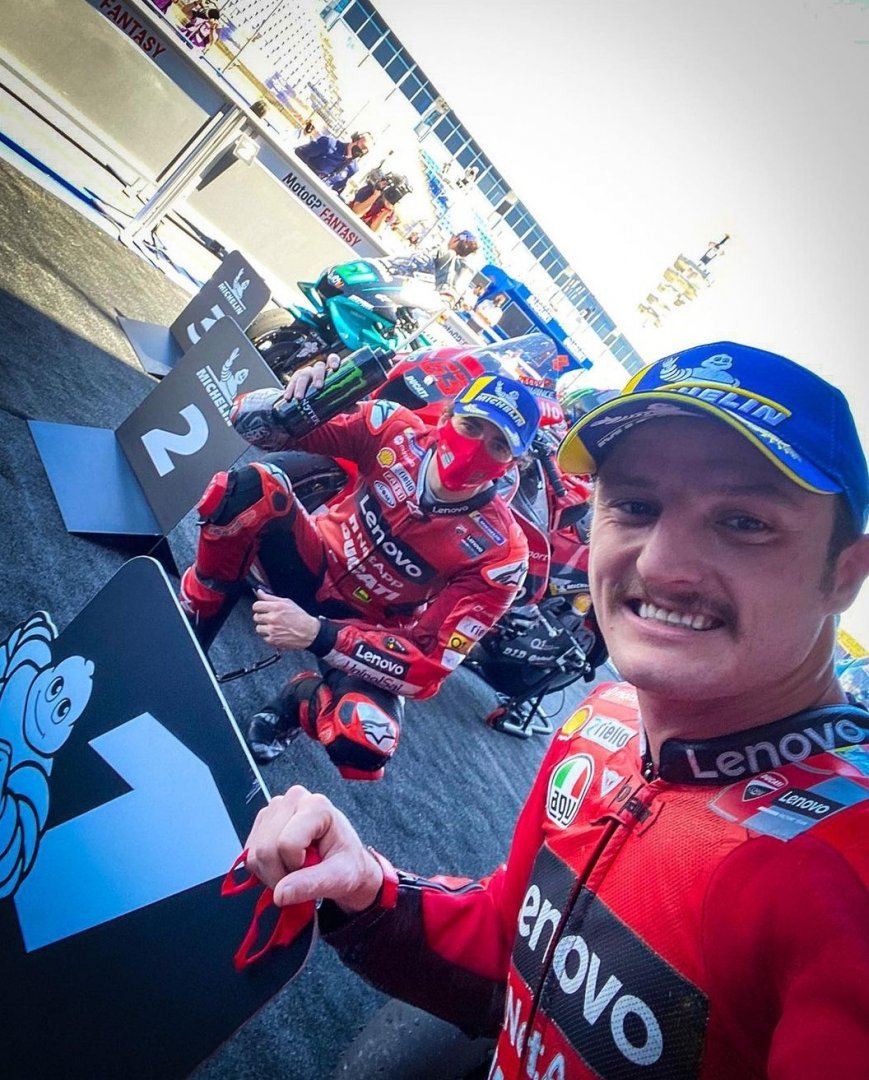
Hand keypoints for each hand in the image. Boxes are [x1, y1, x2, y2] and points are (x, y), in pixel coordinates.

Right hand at [244, 785, 383, 911]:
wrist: (343, 861)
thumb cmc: (347, 864)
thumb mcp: (339, 877)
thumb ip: (311, 885)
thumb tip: (280, 894)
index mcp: (316, 806)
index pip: (286, 844)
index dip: (295, 867)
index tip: (312, 871)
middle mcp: (294, 800)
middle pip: (265, 849)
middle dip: (280, 875)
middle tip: (301, 877)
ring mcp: (275, 809)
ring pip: (254, 853)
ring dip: (271, 873)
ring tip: (295, 871)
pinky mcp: (263, 822)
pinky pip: (248, 855)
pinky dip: (263, 869)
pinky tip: (283, 865)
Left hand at [251, 591, 319, 649]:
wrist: (309, 632)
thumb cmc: (300, 617)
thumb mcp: (287, 602)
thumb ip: (270, 597)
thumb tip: (259, 592)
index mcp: (276, 607)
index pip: (256, 606)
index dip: (259, 607)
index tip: (262, 609)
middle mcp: (273, 618)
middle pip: (256, 617)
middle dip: (262, 617)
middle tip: (271, 618)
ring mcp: (272, 630)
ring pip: (258, 628)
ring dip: (265, 627)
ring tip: (274, 626)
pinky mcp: (273, 640)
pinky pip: (264, 637)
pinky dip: (269, 636)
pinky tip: (277, 633)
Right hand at [281, 353, 341, 400]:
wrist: (310, 400)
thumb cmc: (327, 396)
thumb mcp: (337, 400)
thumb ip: (346, 403)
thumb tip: (356, 408)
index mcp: (330, 370)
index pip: (332, 359)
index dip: (334, 361)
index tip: (335, 367)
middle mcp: (317, 370)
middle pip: (318, 367)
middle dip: (318, 376)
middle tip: (318, 387)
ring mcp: (306, 374)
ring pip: (302, 375)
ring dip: (301, 386)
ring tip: (300, 398)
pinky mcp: (295, 381)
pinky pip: (291, 383)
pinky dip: (289, 390)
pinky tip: (288, 398)